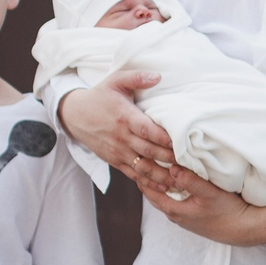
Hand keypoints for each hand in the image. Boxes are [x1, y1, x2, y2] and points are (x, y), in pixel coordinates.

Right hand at [57, 73, 173, 182]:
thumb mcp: (115, 80)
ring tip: (182, 181)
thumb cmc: (100, 96)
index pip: (147, 130)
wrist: (74, 115)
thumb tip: (157, 76)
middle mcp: (122, 137)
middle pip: (149, 151)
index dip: (165, 138)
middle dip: (170, 159)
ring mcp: (118, 151)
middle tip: (190, 164)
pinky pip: (133, 175)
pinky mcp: (115, 161)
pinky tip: (165, 188)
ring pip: (143, 167)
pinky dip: (149, 183)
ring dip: (163, 176)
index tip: (182, 142)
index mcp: (125, 117)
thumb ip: (136, 77)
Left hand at [143, 166, 265, 245]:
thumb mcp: (209, 193)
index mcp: (174, 209)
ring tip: (155, 167)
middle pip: (153, 194)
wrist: (244, 229)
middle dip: (147, 178)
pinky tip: (174, 181)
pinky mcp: (193, 217)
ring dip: (158, 184)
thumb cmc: (228, 211)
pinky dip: (169, 190)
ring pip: (164, 198)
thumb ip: (190, 180)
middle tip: (142, 159)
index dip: (142, 174)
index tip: (138, 158)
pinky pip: (174, 200)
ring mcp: (184, 218)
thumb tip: (172, 167)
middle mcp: (175, 215)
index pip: (149, 190)